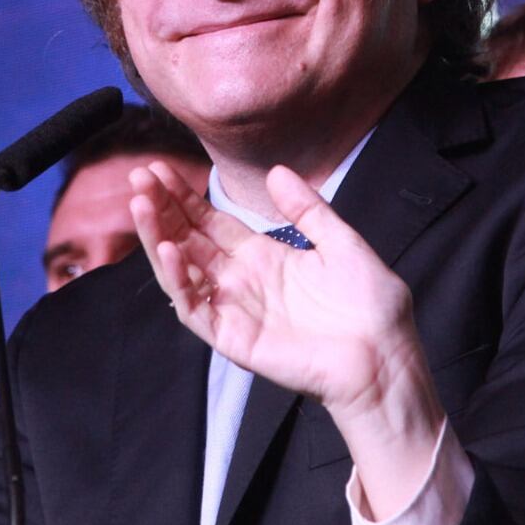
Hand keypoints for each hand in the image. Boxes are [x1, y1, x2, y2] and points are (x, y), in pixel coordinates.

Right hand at [129, 161, 444, 515]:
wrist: (385, 355)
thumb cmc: (371, 306)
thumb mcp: (342, 243)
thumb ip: (307, 209)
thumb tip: (276, 171)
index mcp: (266, 258)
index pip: (213, 222)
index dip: (185, 198)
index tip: (160, 169)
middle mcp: (243, 281)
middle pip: (190, 240)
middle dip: (162, 209)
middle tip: (140, 175)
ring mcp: (235, 309)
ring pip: (182, 270)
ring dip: (158, 237)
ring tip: (142, 203)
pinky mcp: (234, 338)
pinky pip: (196, 308)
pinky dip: (178, 280)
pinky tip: (169, 249)